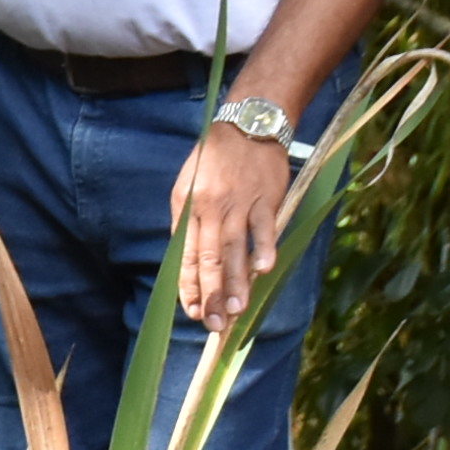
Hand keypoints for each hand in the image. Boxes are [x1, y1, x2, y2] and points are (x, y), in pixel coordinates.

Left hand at [171, 123, 295, 324]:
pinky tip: (265, 269)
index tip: (190, 313)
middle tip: (213, 324)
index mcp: (186, 208)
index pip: (185, 256)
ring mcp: (237, 204)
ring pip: (234, 248)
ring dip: (235, 281)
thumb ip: (188, 221)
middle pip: (208, 258)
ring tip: (236, 310)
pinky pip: (263, 226)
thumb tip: (188, 259)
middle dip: (210, 294)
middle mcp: (209, 209)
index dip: (188, 286)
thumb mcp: (188, 186)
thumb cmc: (215, 159)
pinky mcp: (264, 197)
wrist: (246, 124)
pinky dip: (264, 247)